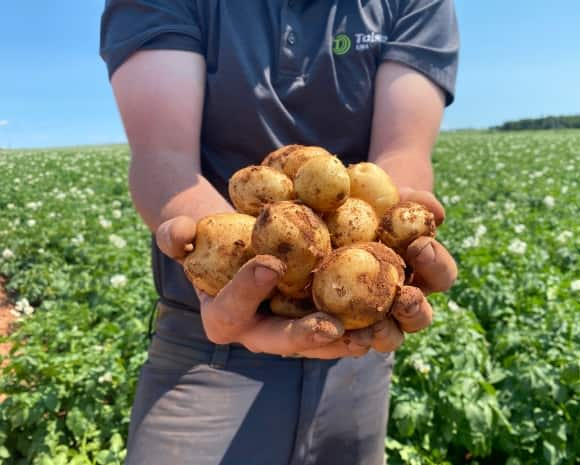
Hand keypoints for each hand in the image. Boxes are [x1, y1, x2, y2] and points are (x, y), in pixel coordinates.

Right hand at [156, 216, 378, 357]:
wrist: (238, 241)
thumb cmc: (211, 236)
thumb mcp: (190, 230)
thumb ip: (176, 232)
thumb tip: (175, 234)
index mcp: (225, 316)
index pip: (230, 311)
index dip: (246, 291)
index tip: (268, 264)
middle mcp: (260, 333)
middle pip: (280, 342)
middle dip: (304, 336)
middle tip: (329, 326)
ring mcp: (291, 330)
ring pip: (318, 344)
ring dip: (344, 341)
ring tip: (369, 333)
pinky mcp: (318, 320)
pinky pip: (342, 329)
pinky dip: (363, 323)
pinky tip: (386, 314)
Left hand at [347, 188, 457, 354]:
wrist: (337, 223)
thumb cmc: (375, 208)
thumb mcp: (392, 200)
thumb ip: (414, 201)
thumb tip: (436, 211)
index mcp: (423, 274)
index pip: (441, 275)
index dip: (436, 263)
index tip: (419, 245)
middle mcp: (404, 302)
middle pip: (420, 317)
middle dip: (414, 309)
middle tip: (405, 297)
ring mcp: (377, 318)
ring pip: (389, 336)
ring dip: (384, 334)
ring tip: (371, 328)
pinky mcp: (346, 327)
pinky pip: (350, 339)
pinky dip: (346, 338)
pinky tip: (334, 331)